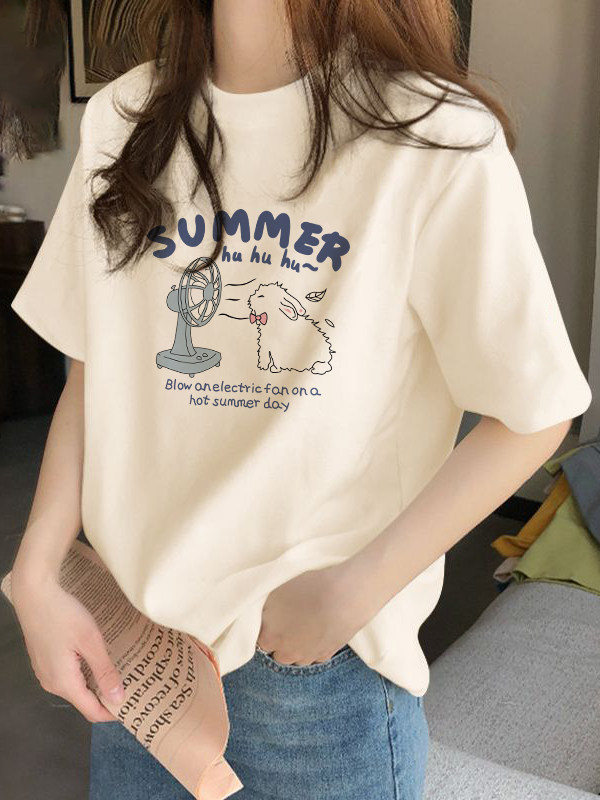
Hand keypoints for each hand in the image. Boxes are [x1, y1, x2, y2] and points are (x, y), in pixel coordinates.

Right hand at [11, 571, 124, 722]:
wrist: (35, 594)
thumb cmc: (63, 615)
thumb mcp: (90, 641)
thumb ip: (104, 671)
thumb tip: (117, 698)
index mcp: (64, 683)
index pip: (91, 711)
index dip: (112, 713)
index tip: (133, 708)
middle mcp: (52, 683)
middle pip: (84, 700)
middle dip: (107, 698)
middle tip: (132, 686)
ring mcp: (46, 672)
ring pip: (76, 687)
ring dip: (96, 683)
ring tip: (120, 672)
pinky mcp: (45, 660)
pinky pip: (68, 675)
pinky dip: (85, 673)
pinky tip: (99, 659)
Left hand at [256, 557, 379, 665]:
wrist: (345, 596)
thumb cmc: (309, 589)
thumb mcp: (278, 590)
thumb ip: (266, 607)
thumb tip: (262, 613)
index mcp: (271, 637)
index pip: (259, 641)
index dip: (265, 628)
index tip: (271, 618)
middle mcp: (287, 652)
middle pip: (277, 653)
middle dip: (280, 640)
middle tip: (288, 621)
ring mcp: (308, 656)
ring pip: (297, 657)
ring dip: (297, 646)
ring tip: (306, 625)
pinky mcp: (326, 655)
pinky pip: (315, 655)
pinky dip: (314, 646)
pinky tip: (320, 629)